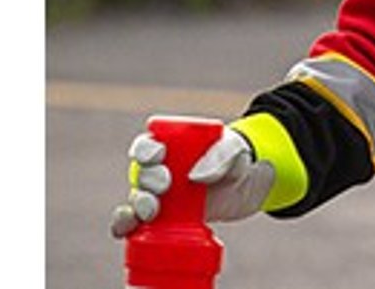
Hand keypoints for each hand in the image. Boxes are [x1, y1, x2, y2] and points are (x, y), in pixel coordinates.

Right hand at [109, 125, 275, 237]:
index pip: (147, 145)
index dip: (145, 150)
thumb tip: (195, 176)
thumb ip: (220, 156)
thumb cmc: (236, 159)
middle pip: (140, 174)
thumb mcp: (236, 151)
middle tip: (164, 185)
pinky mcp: (164, 221)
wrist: (247, 187)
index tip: (158, 156)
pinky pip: (137, 224)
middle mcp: (158, 171)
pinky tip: (127, 229)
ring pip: (136, 200)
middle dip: (147, 180)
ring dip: (137, 205)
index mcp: (169, 146)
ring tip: (151, 211)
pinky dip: (127, 226)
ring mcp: (159, 196)